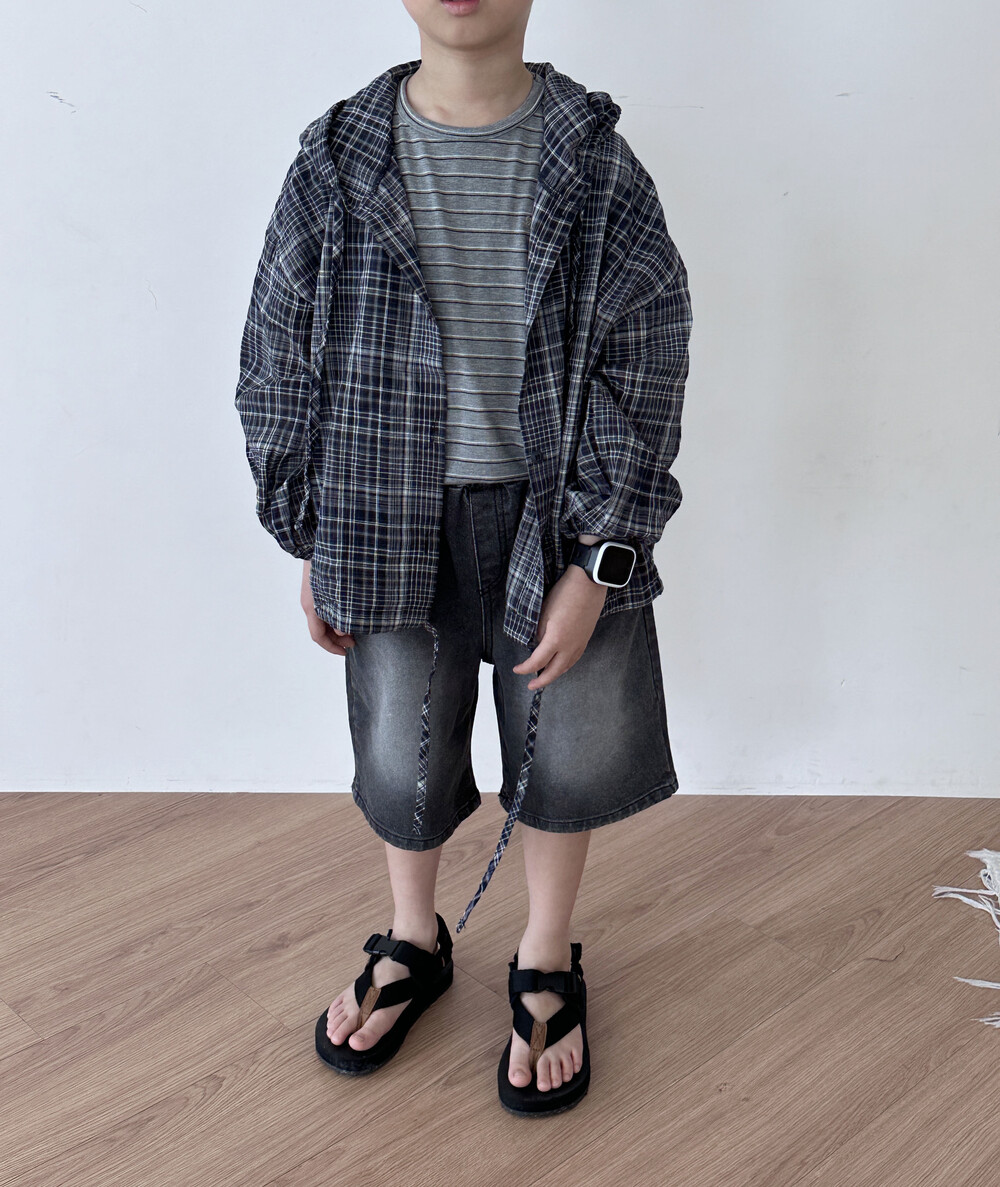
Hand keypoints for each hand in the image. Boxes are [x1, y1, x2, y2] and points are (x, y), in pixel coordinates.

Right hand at [301, 559, 355, 655]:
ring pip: (323, 619)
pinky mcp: (317, 588)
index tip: (346, 652)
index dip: (332, 648)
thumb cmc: (329, 566)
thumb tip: (343, 632)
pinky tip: (349, 611)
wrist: (315, 542)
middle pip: (321, 630)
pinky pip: (325, 608)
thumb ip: (339, 614)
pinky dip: (336, 614)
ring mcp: (312, 596)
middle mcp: (309, 604)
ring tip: (354, 626)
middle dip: (337, 639)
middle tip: (355, 640)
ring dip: (338, 626)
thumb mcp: (336, 594)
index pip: (318, 637)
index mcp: (312, 608)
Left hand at [512, 563, 607, 690]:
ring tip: (545, 677)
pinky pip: (575, 658)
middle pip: (554, 671)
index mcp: (556, 640)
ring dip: (554, 674)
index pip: (537, 662)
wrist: (589, 583)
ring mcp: (580, 643)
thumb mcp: (544, 613)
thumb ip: (540, 633)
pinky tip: (562, 664)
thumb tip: (538, 645)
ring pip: (566, 666)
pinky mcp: (586, 637)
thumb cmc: (565, 593)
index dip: (525, 668)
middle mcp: (570, 646)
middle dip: (541, 681)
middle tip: (531, 686)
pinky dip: (566, 665)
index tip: (517, 669)